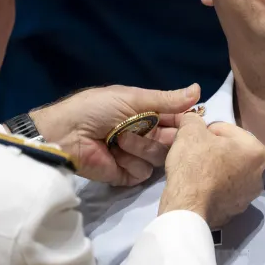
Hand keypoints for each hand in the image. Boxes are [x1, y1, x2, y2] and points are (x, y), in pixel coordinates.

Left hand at [28, 83, 201, 185]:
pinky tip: (114, 154)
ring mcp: (137, 156)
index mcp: (148, 115)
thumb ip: (166, 99)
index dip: (187, 122)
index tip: (195, 121)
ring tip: (119, 138)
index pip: (177, 120)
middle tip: (152, 130)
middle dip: (165, 136)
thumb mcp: (132, 97)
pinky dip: (129, 162)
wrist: (66, 133)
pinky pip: (143, 172)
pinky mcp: (127, 174)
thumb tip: (199, 90)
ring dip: (140, 146)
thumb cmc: (96, 109)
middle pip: (174, 142)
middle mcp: (146, 136)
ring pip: (159, 157)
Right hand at [159, 114, 264, 225]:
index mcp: (258, 152)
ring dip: (214, 168)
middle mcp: (260, 175)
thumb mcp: (191, 130)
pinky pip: (222, 191)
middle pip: (231, 152)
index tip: (194, 137)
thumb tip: (193, 120)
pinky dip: (212, 187)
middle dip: (214, 149)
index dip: (208, 130)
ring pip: (228, 173)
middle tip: (194, 152)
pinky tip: (197, 186)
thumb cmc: (196, 164)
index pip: (228, 130)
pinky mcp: (234, 212)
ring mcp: (248, 197)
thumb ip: (194, 119)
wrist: (188, 206)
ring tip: (194, 169)